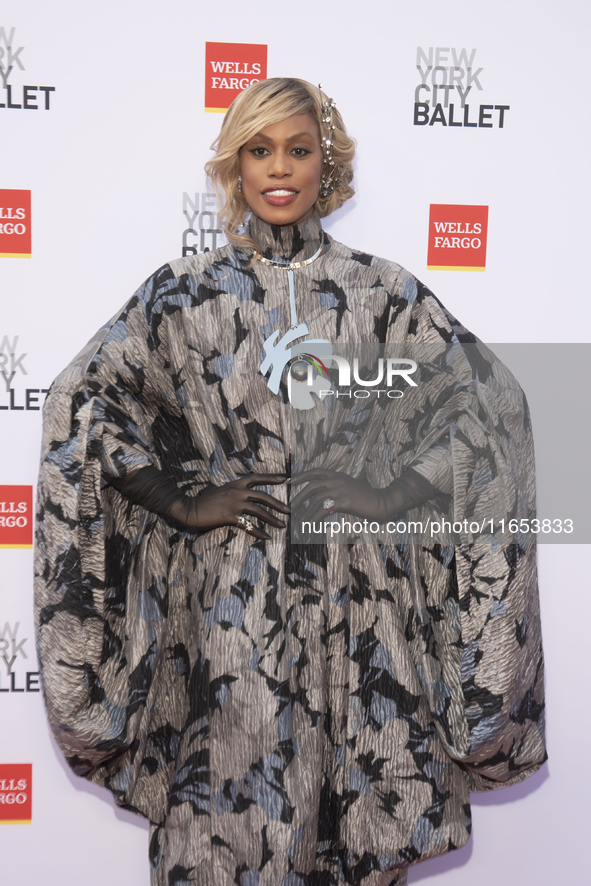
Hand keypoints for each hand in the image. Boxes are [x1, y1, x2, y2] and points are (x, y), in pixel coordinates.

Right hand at [169, 473, 289, 540]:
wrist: (191, 508)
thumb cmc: (204, 500)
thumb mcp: (221, 490)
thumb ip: (234, 491)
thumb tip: (244, 494)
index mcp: (236, 484)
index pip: (257, 477)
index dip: (271, 478)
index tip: (285, 479)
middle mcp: (237, 492)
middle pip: (263, 497)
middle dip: (278, 504)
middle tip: (290, 510)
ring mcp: (234, 504)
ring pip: (259, 511)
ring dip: (273, 519)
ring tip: (283, 526)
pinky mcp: (230, 517)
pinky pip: (248, 525)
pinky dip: (259, 532)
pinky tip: (266, 537)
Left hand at [290, 469, 401, 523]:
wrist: (383, 501)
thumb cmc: (369, 496)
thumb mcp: (352, 486)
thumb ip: (340, 487)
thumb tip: (329, 495)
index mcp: (338, 474)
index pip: (315, 471)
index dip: (302, 476)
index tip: (291, 482)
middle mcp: (337, 480)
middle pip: (312, 486)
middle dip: (299, 496)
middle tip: (290, 506)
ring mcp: (340, 490)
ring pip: (316, 500)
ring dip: (305, 512)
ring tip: (299, 521)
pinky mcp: (344, 502)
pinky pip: (324, 510)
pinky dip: (314, 518)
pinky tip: (309, 525)